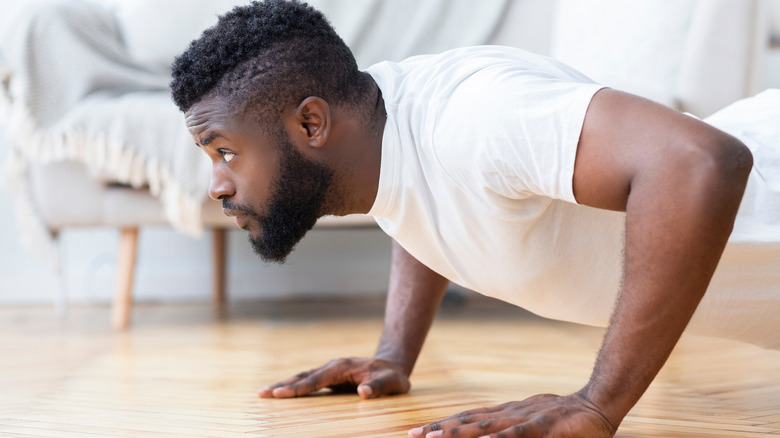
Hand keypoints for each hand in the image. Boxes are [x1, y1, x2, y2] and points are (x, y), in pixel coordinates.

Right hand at [258, 357, 410, 398]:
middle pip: (303, 376)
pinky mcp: (330, 378)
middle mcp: (332, 367)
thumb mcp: (392, 383)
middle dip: (282, 385)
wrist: (392, 366)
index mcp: (342, 367)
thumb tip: (364, 392)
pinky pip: (308, 383)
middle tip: (261, 394)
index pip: (317, 379)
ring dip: (284, 385)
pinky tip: (281, 394)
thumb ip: (379, 387)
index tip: (280, 393)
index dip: (299, 388)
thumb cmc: (392, 376)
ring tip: (263, 394)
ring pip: (303, 378)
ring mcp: (330, 372)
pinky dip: (293, 387)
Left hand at [407, 393, 616, 437]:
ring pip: (487, 427)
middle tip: (412, 435)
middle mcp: (509, 414)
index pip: (467, 418)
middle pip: (469, 420)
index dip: (442, 425)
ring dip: (460, 432)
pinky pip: (519, 434)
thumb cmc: (562, 421)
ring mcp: (526, 419)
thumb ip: (508, 433)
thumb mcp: (530, 426)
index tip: (417, 432)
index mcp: (505, 415)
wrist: (597, 405)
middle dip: (440, 429)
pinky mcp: (545, 427)